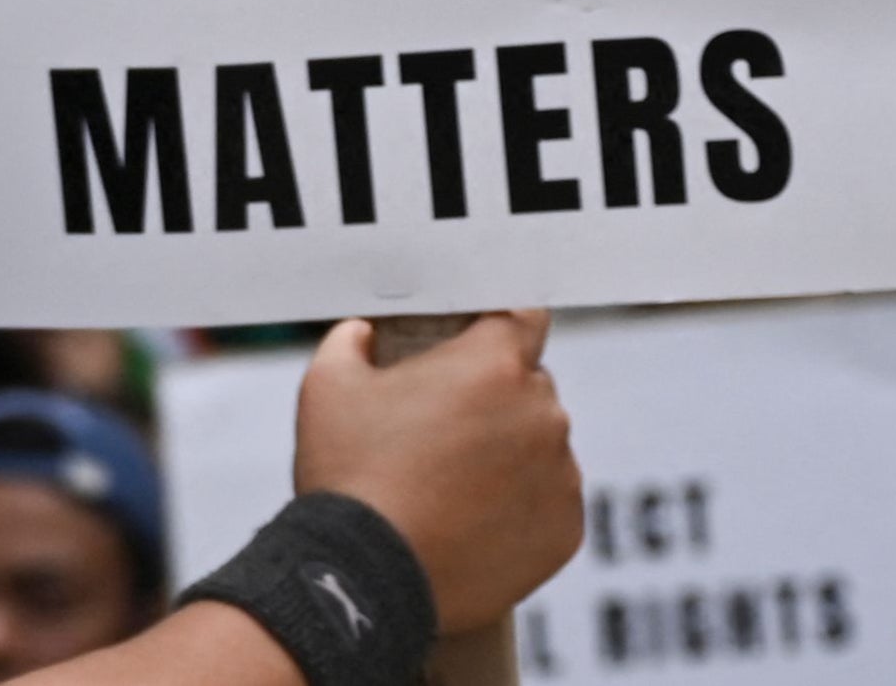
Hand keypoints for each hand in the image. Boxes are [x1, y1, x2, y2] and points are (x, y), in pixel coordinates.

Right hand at [293, 312, 581, 632]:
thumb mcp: (328, 384)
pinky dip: (520, 505)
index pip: (523, 318)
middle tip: (439, 426)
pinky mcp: (566, 530)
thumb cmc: (348, 473)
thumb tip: (363, 333)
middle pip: (527, 385)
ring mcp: (560, 476)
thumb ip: (352, 340)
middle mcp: (542, 413)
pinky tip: (471, 519)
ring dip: (508, 452)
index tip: (473, 344)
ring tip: (450, 484)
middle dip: (491, 397)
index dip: (498, 327)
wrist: (367, 577)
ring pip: (540, 444)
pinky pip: (549, 500)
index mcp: (493, 364)